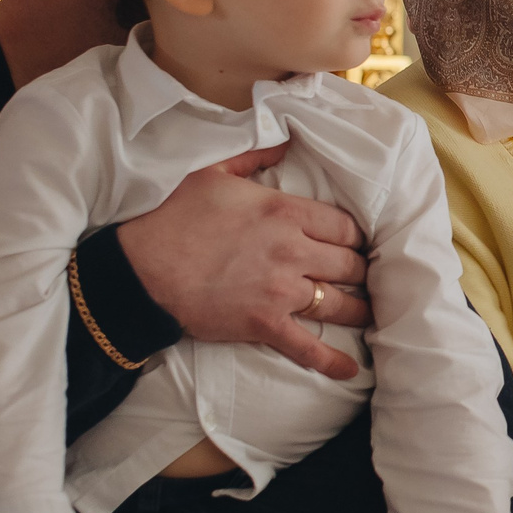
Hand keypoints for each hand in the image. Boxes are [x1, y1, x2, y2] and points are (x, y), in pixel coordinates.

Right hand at [116, 144, 370, 378]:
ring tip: (370, 313)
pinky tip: (350, 370)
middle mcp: (293, 250)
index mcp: (286, 212)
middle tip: (363, 277)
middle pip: (350, 264)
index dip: (354, 236)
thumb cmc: (174, 216)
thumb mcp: (213, 173)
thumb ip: (254, 158)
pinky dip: (332, 361)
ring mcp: (282, 291)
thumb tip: (285, 142)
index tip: (355, 243)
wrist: (143, 269)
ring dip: (358, 309)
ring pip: (340, 303)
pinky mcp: (265, 324)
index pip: (345, 226)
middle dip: (360, 271)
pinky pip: (308, 347)